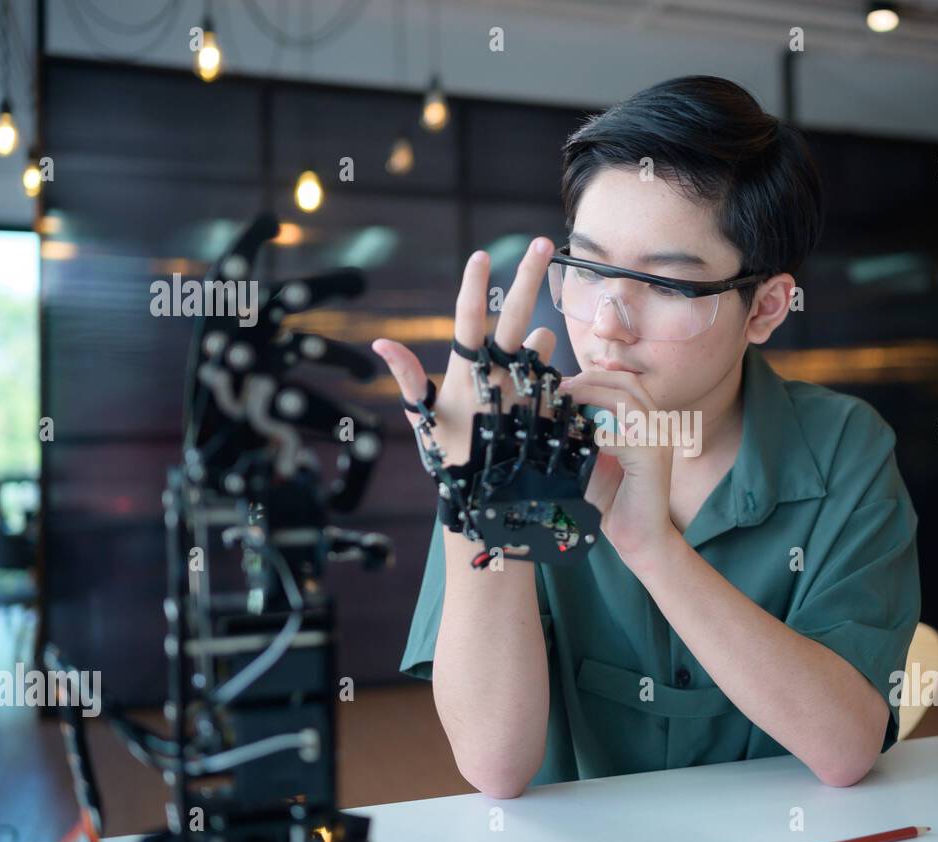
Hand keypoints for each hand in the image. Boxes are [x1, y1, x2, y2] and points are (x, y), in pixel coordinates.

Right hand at [372, 238, 558, 468]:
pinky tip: (539, 395)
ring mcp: (528, 390)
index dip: (472, 286)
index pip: (467, 321)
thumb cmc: (453, 460)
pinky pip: (556, 374)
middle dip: (528, 275)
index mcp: (465, 375)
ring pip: (542, 343)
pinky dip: (548, 375)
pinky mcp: (552, 406)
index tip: (480, 255)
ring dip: (538, 342)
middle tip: (543, 242)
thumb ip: (409, 378)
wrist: (495, 504)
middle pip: (515, 315)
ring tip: (526, 366)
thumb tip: (381, 343)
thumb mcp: (426, 420)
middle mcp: (498, 377)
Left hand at [558, 369, 677, 565]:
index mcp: (646, 423)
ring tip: (565, 401)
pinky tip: (579, 440)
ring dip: (591, 395)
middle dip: (590, 379)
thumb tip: (554, 409)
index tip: (561, 384)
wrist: (638, 537)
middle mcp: (657, 427)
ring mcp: (659, 441)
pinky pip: (621, 436)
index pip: (623, 384)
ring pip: (626, 399)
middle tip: (560, 388)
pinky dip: (597, 435)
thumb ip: (583, 433)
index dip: (593, 377)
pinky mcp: (653, 459)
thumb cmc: (613, 500)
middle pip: (627, 383)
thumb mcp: (593, 458)